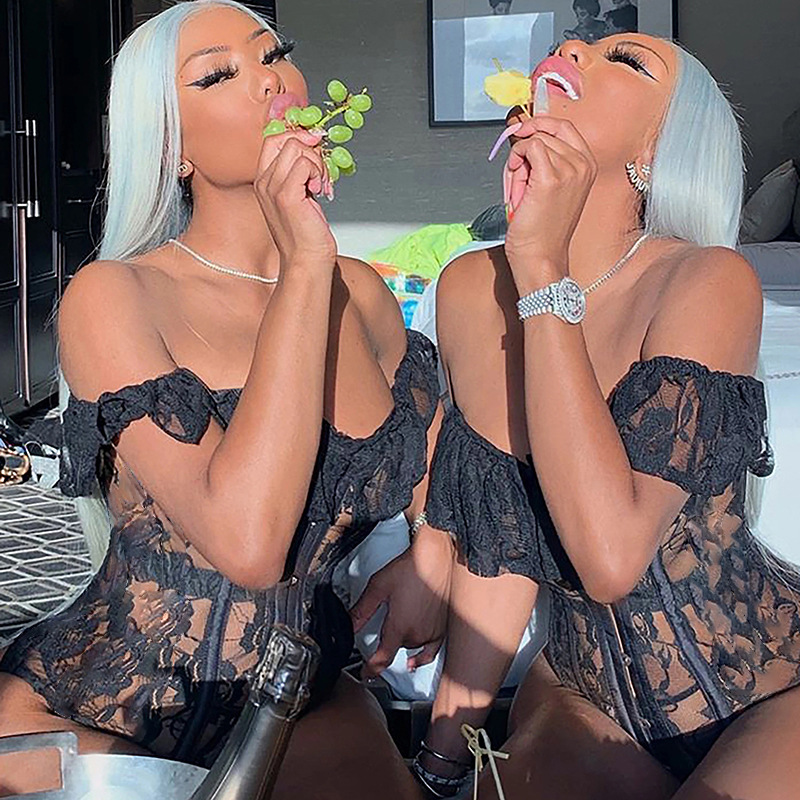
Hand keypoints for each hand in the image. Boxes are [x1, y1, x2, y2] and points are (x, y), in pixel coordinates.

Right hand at [254, 129, 336, 272]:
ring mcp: (272, 188)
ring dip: (317, 162)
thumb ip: (301, 173)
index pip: (274, 139)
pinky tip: (321, 191)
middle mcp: (264, 182)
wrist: (307, 261)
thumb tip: (314, 145)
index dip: (298, 136)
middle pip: (285, 139)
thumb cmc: (307, 234)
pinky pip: (304, 163)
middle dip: (310, 149)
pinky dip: (318, 172)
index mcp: (264, 181)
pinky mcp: (286, 196)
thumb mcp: (301, 196)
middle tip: (321, 173)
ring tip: (321, 186)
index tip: (316, 147)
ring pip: (296, 147)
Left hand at [350, 525, 453, 676]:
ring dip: (402, 640)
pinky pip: (431, 651)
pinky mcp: (443, 627)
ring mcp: (432, 632)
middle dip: (386, 639)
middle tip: (385, 619)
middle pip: (395, 648)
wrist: (437, 557)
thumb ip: (361, 611)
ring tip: (400, 621)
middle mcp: (417, 634)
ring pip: (411, 646)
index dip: (370, 669)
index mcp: (399, 627)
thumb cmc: (412, 567)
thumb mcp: (378, 587)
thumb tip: (347, 625)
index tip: (365, 674)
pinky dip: (421, 657)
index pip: (382, 659)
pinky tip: (415, 661)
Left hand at [503, 116, 596, 283]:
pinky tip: (516, 181)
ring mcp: (571, 169)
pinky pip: (528, 146)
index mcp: (588, 166)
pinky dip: (516, 159)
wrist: (540, 257)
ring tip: (520, 189)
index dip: (539, 124)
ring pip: (536, 139)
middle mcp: (584, 164)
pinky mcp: (552, 177)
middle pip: (547, 131)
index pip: (563, 127)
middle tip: (516, 170)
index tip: (521, 131)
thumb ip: (541, 160)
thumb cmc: (540, 229)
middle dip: (526, 147)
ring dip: (519, 159)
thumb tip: (522, 134)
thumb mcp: (546, 186)